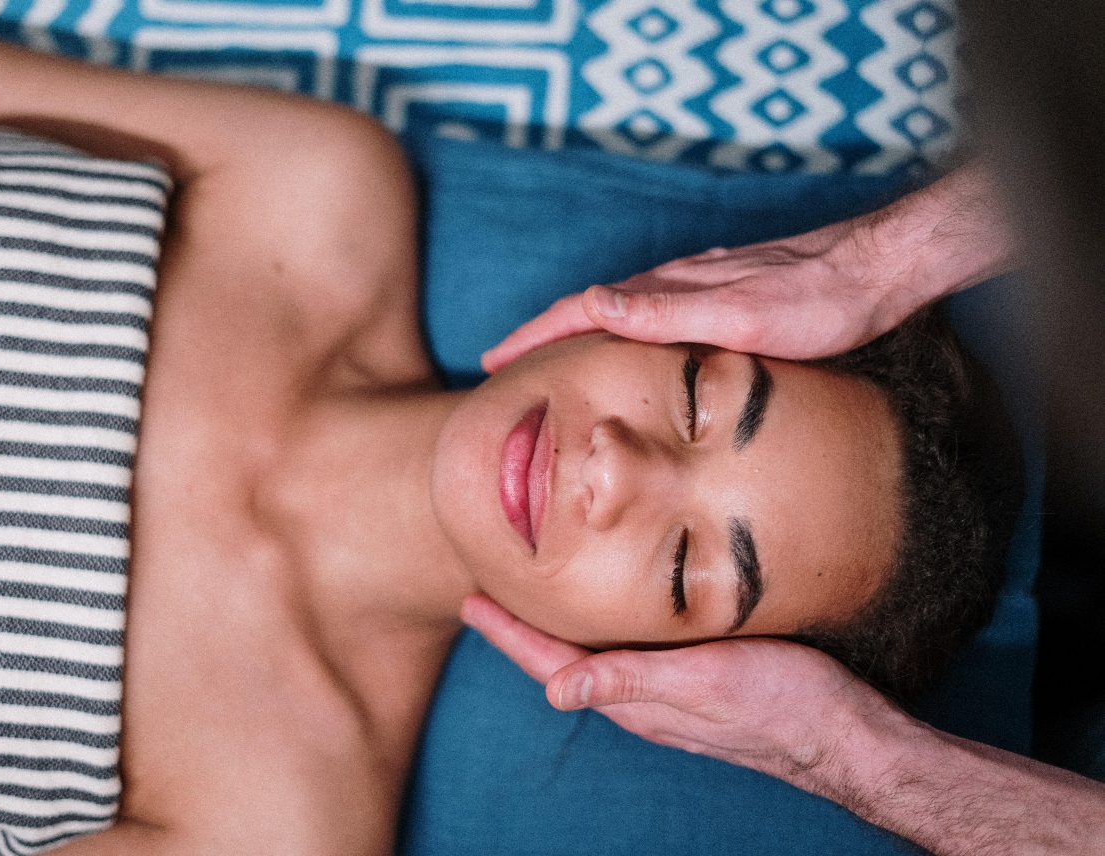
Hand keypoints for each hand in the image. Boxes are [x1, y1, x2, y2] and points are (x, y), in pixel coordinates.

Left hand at [460, 593, 901, 794]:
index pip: (552, 663)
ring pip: (596, 656)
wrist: (847, 734)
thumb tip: (556, 692)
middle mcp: (643, 697)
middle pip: (564, 659)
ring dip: (559, 629)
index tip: (470, 601)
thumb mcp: (705, 683)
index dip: (509, 633)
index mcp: (635, 698)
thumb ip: (633, 681)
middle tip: (486, 592)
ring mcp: (669, 693)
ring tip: (531, 599)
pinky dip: (603, 629)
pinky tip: (611, 612)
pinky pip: (630, 653)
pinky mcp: (697, 681)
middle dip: (523, 629)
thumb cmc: (783, 703)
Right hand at [482, 219, 903, 371]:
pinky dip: (619, 332)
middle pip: (588, 310)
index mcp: (667, 292)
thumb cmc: (815, 301)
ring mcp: (696, 289)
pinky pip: (650, 315)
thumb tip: (589, 305)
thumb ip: (664, 311)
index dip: (532, 337)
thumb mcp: (737, 315)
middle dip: (541, 336)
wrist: (876, 272)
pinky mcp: (719, 296)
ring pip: (618, 312)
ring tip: (550, 361)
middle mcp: (675, 285)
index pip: (579, 312)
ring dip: (576, 334)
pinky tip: (628, 347)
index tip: (492, 361)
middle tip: (505, 366)